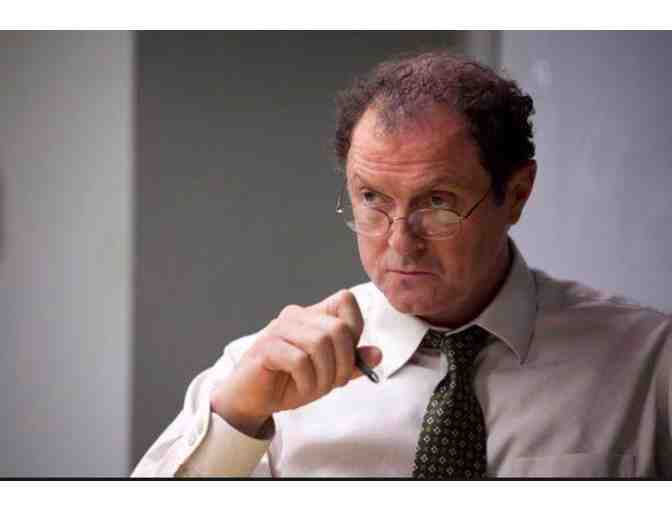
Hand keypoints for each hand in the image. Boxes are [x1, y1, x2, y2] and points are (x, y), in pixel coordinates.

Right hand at [210, 289, 382, 436]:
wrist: (254, 400)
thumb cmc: (290, 382)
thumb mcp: (328, 374)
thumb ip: (352, 363)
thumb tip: (377, 354)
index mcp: (312, 315)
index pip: (345, 300)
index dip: (355, 328)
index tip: (348, 357)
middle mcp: (296, 315)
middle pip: (338, 328)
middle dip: (343, 363)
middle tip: (334, 383)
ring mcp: (279, 329)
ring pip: (320, 343)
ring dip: (325, 375)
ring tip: (316, 388)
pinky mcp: (266, 347)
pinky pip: (299, 360)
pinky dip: (307, 381)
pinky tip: (300, 388)